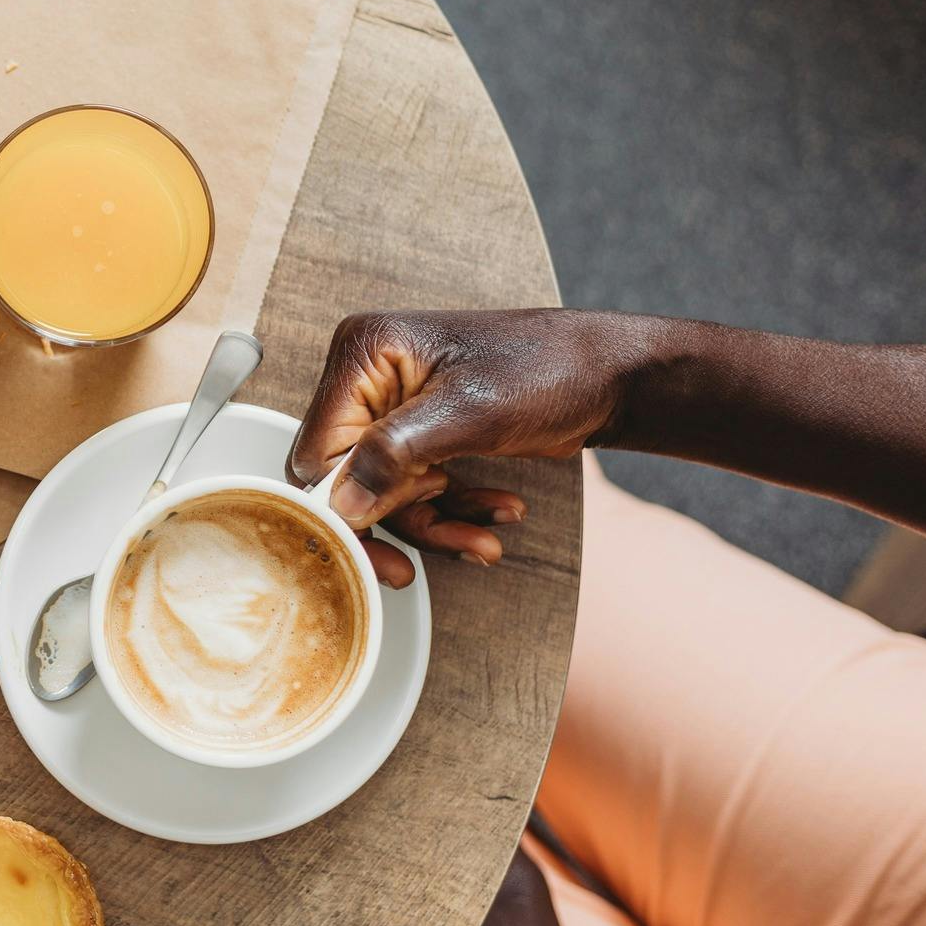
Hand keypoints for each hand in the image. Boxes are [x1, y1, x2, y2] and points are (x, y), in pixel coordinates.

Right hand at [289, 309, 650, 585]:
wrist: (606, 372)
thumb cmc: (547, 368)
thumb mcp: (469, 413)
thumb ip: (394, 454)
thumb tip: (340, 503)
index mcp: (363, 353)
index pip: (319, 448)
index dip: (341, 503)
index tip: (370, 549)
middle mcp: (367, 379)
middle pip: (346, 477)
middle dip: (397, 519)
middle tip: (407, 571)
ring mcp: (393, 409)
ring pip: (383, 493)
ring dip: (435, 523)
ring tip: (486, 539)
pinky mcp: (420, 436)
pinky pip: (414, 490)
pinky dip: (453, 511)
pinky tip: (497, 514)